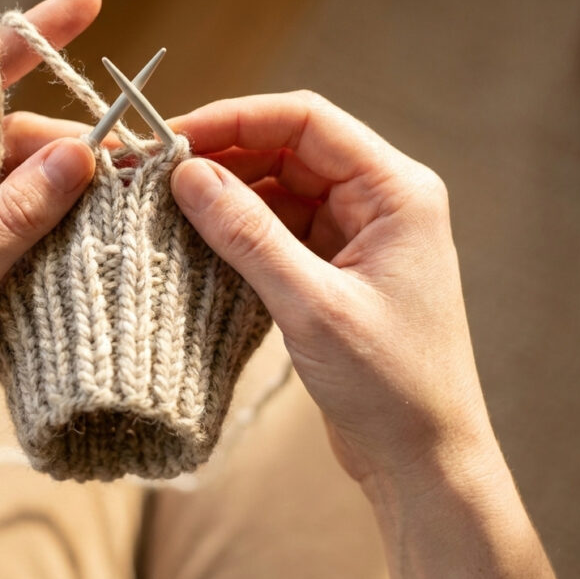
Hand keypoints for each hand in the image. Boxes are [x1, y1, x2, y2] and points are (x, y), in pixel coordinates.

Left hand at [0, 0, 100, 459]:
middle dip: (63, 146)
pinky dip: (43, 225)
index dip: (32, 37)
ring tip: (112, 213)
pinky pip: (7, 217)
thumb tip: (81, 155)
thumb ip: (15, 215)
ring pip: (11, 177)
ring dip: (58, 192)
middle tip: (126, 170)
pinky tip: (81, 240)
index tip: (87, 1)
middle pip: (2, 132)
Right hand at [169, 91, 489, 482]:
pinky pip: (278, 230)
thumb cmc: (391, 385)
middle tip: (157, 172)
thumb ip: (248, 235)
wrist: (422, 460)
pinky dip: (237, 232)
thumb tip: (188, 174)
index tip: (174, 135)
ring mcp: (356, 235)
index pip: (307, 120)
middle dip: (224, 157)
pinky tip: (196, 240)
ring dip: (226, 196)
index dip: (236, 119)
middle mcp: (379, 201)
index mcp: (396, 191)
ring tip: (167, 206)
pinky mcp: (334, 268)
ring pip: (279, 189)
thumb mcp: (312, 306)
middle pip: (289, 149)